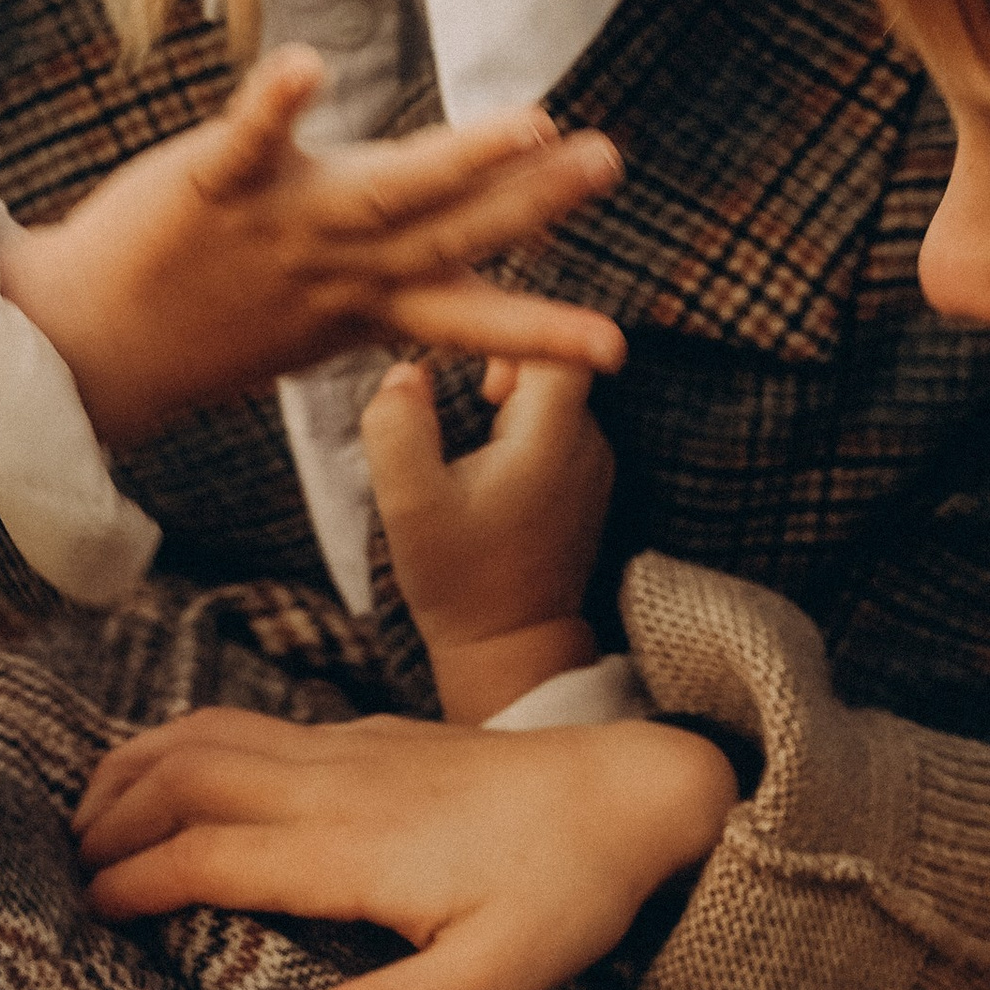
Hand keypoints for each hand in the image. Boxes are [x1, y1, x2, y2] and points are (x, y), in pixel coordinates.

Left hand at [0, 47, 625, 450]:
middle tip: (606, 162)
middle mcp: (337, 266)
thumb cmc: (216, 322)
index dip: (543, 334)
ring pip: (384, 190)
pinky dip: (279, 102)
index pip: (469, 316)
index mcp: (366, 302)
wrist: (90, 347)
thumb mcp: (323, 318)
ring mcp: (279, 226)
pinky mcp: (211, 186)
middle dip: (534, 201)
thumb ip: (402, 282)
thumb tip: (480, 265)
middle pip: (451, 231)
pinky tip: (310, 63)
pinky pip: (249, 140)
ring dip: (460, 155)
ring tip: (529, 120)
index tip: (617, 351)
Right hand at [75, 710, 736, 989]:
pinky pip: (250, 725)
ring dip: (139, 767)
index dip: (135, 880)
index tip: (85, 912)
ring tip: (89, 812)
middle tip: (64, 867)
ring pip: (210, 736)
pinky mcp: (372, 734)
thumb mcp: (493, 981)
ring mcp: (351, 748)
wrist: (636, 793)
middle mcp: (334, 783)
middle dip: (113, 816)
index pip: (206, 855)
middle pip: (185, 778)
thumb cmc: (569, 895)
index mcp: (349, 849)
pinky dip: (188, 744)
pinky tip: (178, 772)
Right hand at [365, 354, 613, 723]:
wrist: (511, 649)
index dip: (512, 339)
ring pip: (558, 399)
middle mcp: (588, 445)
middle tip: (467, 396)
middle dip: (508, 367)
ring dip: (515, 401)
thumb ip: (396, 427)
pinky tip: (488, 463)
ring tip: (473, 424)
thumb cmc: (460, 581)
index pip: (557, 344)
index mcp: (552, 437)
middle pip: (559, 366)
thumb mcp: (408, 505)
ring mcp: (593, 469)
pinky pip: (559, 432)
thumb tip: (404, 371)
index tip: (475, 374)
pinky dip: (524, 431)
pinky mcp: (584, 490)